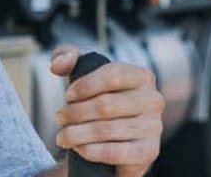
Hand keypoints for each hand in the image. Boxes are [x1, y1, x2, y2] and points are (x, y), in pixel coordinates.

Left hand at [48, 46, 163, 176]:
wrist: (115, 139)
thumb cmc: (97, 100)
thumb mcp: (83, 74)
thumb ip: (66, 58)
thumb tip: (57, 66)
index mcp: (142, 77)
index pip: (113, 75)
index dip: (84, 86)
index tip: (67, 96)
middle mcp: (153, 100)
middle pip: (106, 105)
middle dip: (74, 113)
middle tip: (59, 118)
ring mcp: (153, 128)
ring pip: (106, 130)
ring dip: (76, 134)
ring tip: (63, 136)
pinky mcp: (147, 152)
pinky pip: (114, 152)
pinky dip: (90, 151)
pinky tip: (79, 149)